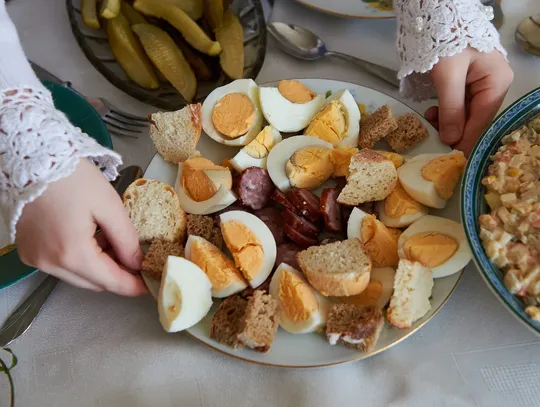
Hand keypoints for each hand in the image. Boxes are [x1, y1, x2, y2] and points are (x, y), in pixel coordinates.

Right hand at [16, 159, 146, 295]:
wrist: (32, 158)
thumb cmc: (70, 176)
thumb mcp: (108, 205)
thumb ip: (126, 238)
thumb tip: (137, 262)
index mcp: (72, 253)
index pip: (111, 282)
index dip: (134, 286)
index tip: (150, 285)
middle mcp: (50, 263)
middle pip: (94, 283)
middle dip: (118, 276)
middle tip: (138, 263)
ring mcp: (36, 258)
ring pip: (78, 275)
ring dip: (100, 267)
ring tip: (116, 244)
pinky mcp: (29, 250)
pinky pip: (61, 265)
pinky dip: (81, 258)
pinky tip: (93, 239)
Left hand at [425, 47, 512, 155]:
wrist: (437, 17)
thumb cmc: (446, 42)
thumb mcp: (447, 77)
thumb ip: (451, 109)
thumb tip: (452, 139)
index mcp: (497, 82)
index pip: (482, 119)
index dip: (467, 139)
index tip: (454, 157)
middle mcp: (494, 84)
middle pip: (475, 117)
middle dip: (454, 130)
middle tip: (435, 140)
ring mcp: (481, 83)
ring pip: (465, 112)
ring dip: (447, 121)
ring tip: (429, 120)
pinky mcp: (466, 82)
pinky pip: (458, 103)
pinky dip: (444, 110)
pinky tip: (432, 112)